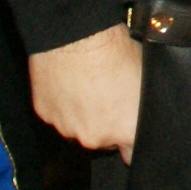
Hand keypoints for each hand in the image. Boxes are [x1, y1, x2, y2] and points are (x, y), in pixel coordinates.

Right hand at [30, 23, 143, 158]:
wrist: (78, 36)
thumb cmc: (116, 52)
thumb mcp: (145, 80)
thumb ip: (142, 108)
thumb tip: (143, 116)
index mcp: (124, 131)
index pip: (132, 153)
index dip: (131, 140)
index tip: (130, 131)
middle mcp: (95, 138)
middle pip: (102, 140)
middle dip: (106, 124)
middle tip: (108, 96)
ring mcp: (67, 128)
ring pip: (77, 128)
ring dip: (82, 114)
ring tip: (87, 86)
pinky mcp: (45, 114)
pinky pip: (56, 114)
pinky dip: (62, 103)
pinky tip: (68, 82)